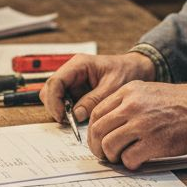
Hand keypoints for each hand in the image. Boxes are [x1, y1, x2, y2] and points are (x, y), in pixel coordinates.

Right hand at [39, 52, 154, 122]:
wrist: (137, 69)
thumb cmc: (127, 72)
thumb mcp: (113, 87)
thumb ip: (94, 100)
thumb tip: (76, 115)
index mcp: (79, 65)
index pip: (55, 82)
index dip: (54, 101)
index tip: (62, 116)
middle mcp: (72, 71)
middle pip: (49, 90)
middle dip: (55, 106)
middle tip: (68, 121)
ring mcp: (73, 81)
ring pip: (54, 97)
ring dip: (61, 110)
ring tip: (76, 119)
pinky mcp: (77, 90)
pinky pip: (65, 102)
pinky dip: (69, 112)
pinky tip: (80, 117)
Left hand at [86, 82, 186, 169]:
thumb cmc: (183, 103)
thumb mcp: (150, 92)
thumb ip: (129, 104)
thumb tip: (111, 125)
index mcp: (129, 91)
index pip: (97, 112)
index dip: (93, 130)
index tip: (97, 139)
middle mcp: (131, 106)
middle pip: (98, 130)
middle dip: (97, 146)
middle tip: (104, 154)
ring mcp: (141, 124)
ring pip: (109, 145)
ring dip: (112, 157)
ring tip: (121, 158)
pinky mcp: (153, 143)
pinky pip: (128, 158)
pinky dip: (130, 164)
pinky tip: (138, 161)